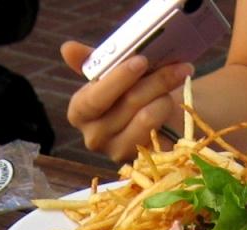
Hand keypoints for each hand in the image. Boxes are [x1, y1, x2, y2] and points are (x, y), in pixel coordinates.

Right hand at [61, 41, 193, 162]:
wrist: (158, 118)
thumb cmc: (132, 92)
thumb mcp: (114, 74)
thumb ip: (94, 62)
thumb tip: (67, 49)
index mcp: (80, 112)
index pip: (94, 98)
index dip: (118, 79)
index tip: (141, 60)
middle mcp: (94, 137)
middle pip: (128, 104)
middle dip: (156, 81)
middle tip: (179, 67)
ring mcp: (117, 152)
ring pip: (147, 117)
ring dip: (166, 96)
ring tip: (177, 84)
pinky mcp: (139, 163)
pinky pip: (159, 135)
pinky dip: (172, 115)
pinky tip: (178, 103)